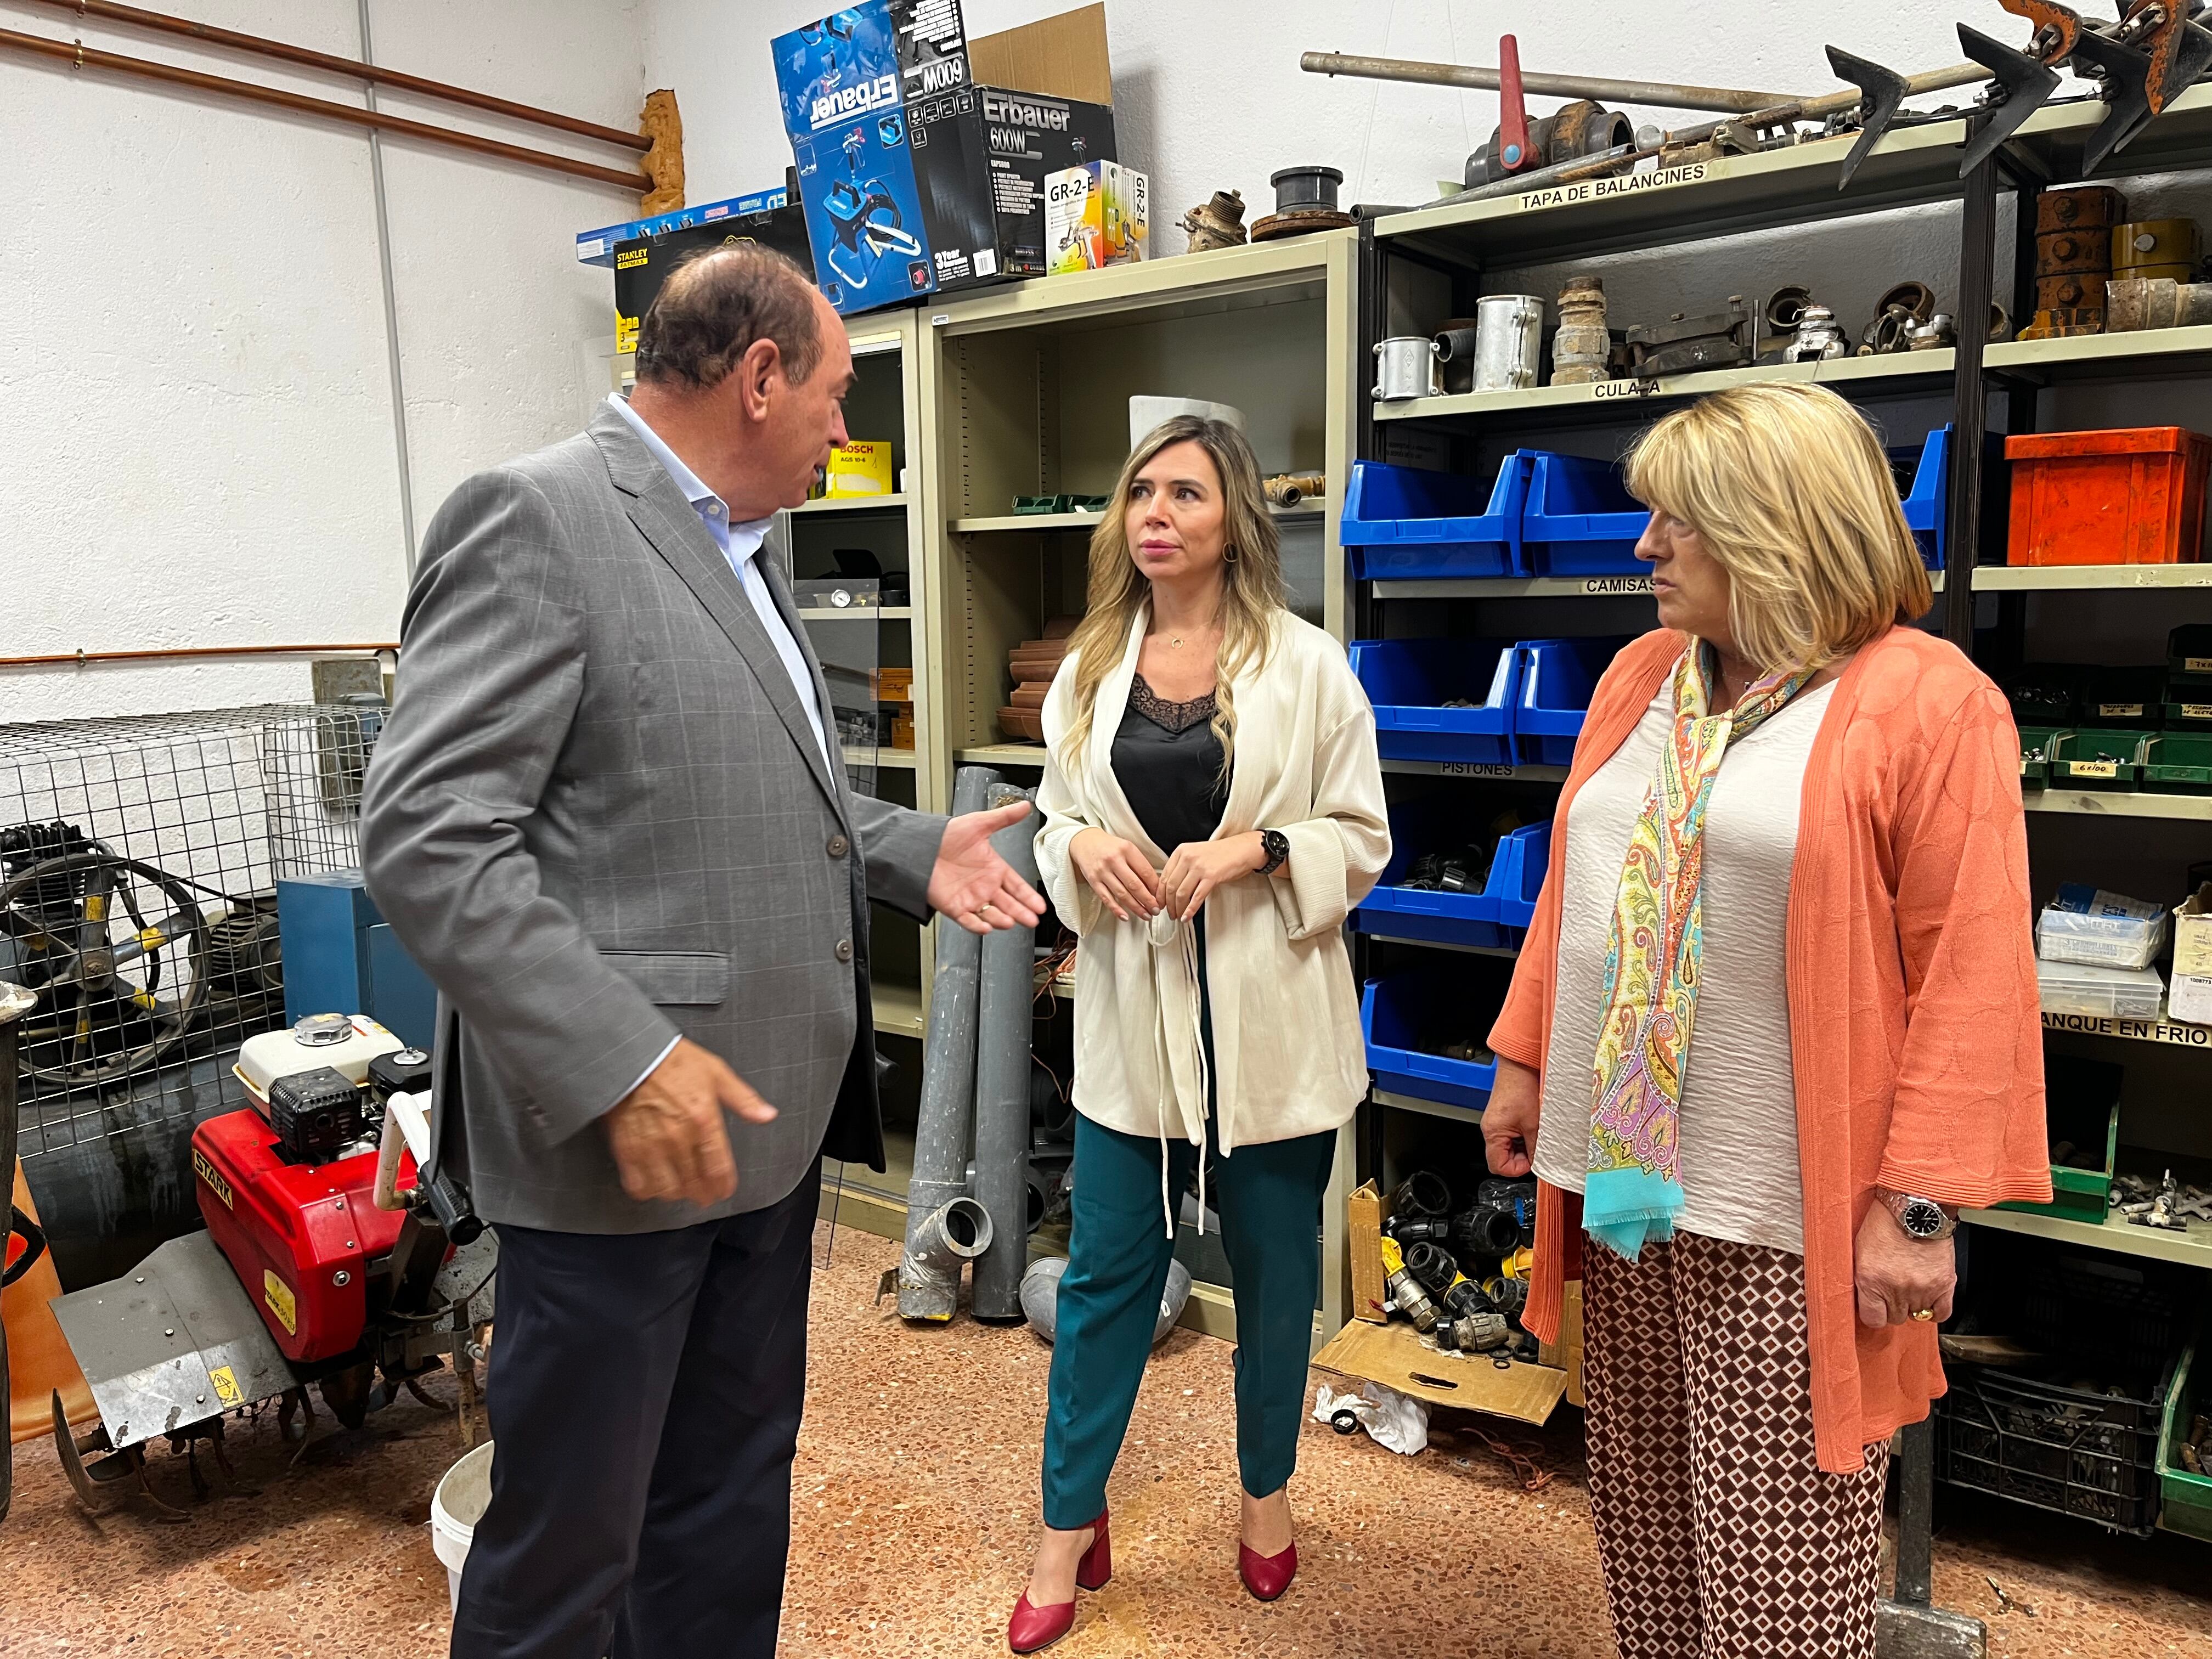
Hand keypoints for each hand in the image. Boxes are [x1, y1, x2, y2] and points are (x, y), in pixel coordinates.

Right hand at [603, 1037, 776, 1207]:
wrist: (632, 1054)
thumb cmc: (673, 1061)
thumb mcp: (716, 1073)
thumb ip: (743, 1099)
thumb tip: (766, 1115)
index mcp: (704, 1120)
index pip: (719, 1168)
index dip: (723, 1186)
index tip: (723, 1191)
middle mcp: (678, 1137)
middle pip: (694, 1183)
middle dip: (702, 1194)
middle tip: (704, 1195)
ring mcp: (651, 1146)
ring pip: (667, 1189)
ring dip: (677, 1194)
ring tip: (680, 1190)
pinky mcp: (627, 1149)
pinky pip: (638, 1185)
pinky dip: (647, 1191)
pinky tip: (653, 1185)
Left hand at [928, 801, 1047, 934]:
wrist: (919, 846)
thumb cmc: (946, 835)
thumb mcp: (978, 824)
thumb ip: (1003, 817)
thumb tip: (1024, 806)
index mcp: (994, 869)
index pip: (1017, 886)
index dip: (1028, 896)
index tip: (1040, 906)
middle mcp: (985, 886)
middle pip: (1008, 904)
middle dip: (1021, 912)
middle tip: (1032, 920)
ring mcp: (970, 898)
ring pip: (991, 914)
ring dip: (1001, 919)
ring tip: (1011, 921)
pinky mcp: (954, 907)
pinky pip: (968, 920)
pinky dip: (977, 925)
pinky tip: (986, 927)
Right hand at [1069, 827, 1160, 921]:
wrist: (1085, 842)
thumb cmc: (1109, 847)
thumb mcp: (1127, 848)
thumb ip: (1139, 864)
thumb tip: (1154, 886)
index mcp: (1127, 849)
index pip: (1146, 871)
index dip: (1156, 887)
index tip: (1161, 897)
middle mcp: (1114, 860)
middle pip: (1135, 885)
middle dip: (1148, 901)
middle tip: (1156, 910)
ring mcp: (1102, 871)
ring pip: (1122, 894)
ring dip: (1136, 908)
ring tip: (1146, 915)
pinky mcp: (1093, 881)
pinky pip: (1106, 898)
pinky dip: (1116, 909)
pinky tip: (1125, 916)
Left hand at [1159, 833, 1265, 920]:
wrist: (1241, 849)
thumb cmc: (1220, 854)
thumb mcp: (1195, 854)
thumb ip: (1182, 866)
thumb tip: (1170, 888)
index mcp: (1181, 851)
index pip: (1164, 876)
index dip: (1160, 894)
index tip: (1160, 903)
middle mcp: (1188, 858)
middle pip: (1171, 887)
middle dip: (1168, 904)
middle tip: (1169, 913)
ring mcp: (1199, 867)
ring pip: (1182, 893)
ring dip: (1178, 908)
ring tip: (1178, 916)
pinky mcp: (1211, 876)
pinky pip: (1196, 897)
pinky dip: (1190, 910)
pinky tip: (1187, 916)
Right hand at [1481, 1055, 1540, 1177]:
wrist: (1520, 1066)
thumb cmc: (1521, 1088)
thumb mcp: (1533, 1124)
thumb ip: (1535, 1148)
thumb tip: (1540, 1163)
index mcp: (1493, 1133)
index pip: (1498, 1166)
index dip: (1516, 1169)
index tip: (1532, 1163)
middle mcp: (1491, 1129)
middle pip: (1502, 1158)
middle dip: (1521, 1158)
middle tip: (1537, 1150)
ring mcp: (1497, 1123)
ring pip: (1509, 1147)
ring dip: (1524, 1146)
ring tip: (1536, 1136)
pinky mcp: (1503, 1117)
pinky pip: (1511, 1135)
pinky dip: (1524, 1136)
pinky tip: (1534, 1128)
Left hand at [1853, 1199, 1956, 1328]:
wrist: (1914, 1208)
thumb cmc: (1884, 1224)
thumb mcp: (1861, 1252)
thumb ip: (1864, 1280)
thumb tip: (1868, 1300)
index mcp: (1870, 1280)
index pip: (1872, 1320)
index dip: (1875, 1314)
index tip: (1877, 1308)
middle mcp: (1895, 1289)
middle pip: (1895, 1318)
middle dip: (1894, 1306)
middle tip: (1895, 1289)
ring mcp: (1921, 1289)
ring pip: (1917, 1315)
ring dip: (1914, 1304)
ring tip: (1911, 1285)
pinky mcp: (1943, 1284)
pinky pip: (1941, 1313)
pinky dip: (1935, 1309)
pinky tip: (1929, 1298)